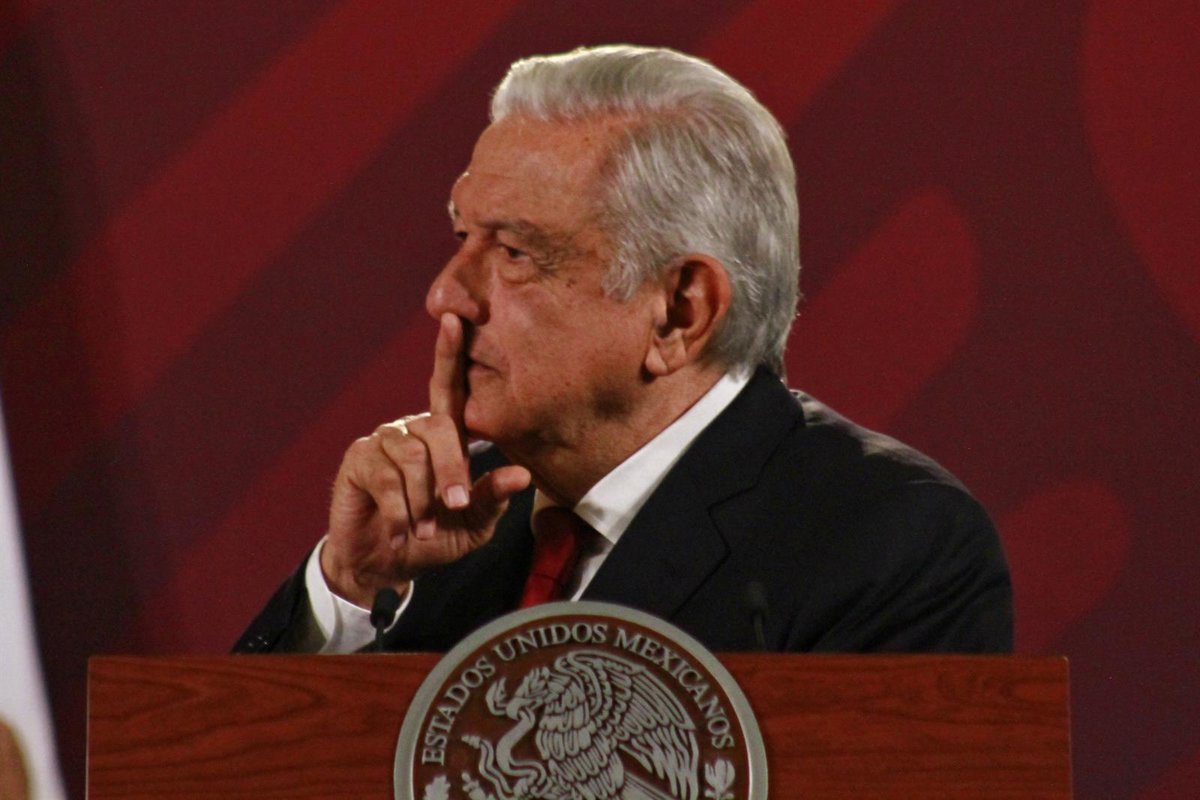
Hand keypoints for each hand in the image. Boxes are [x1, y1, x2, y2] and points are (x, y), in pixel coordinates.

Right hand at [321, 313, 530, 607]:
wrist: (385, 565)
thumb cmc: (433, 538)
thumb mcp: (472, 523)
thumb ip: (492, 497)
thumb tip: (523, 476)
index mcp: (443, 436)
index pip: (448, 387)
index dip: (449, 352)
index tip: (455, 318)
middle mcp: (412, 428)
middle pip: (440, 430)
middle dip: (451, 471)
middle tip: (454, 507)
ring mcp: (383, 441)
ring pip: (412, 459)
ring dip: (423, 501)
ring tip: (423, 529)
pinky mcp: (358, 461)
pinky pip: (386, 479)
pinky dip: (400, 511)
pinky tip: (401, 530)